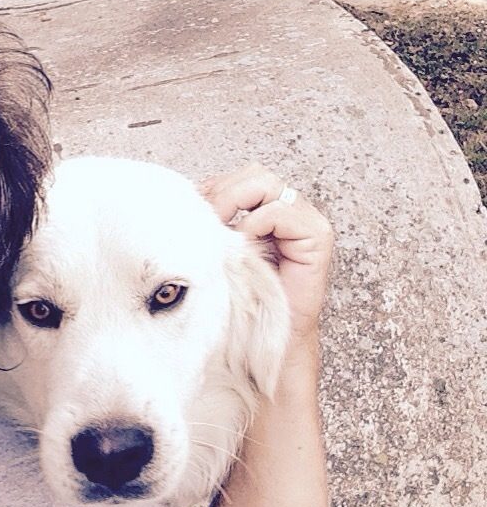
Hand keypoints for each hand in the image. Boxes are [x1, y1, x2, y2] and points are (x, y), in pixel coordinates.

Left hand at [198, 162, 333, 345]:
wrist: (270, 333)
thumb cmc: (244, 292)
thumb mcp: (221, 247)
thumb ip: (216, 219)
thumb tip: (189, 195)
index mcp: (268, 208)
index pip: (241, 177)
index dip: (216, 188)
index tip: (195, 212)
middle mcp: (290, 208)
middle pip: (255, 173)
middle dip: (224, 192)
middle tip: (206, 220)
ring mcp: (306, 219)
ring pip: (267, 183)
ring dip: (236, 203)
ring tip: (223, 232)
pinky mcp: (318, 235)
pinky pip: (280, 211)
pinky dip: (255, 223)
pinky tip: (244, 244)